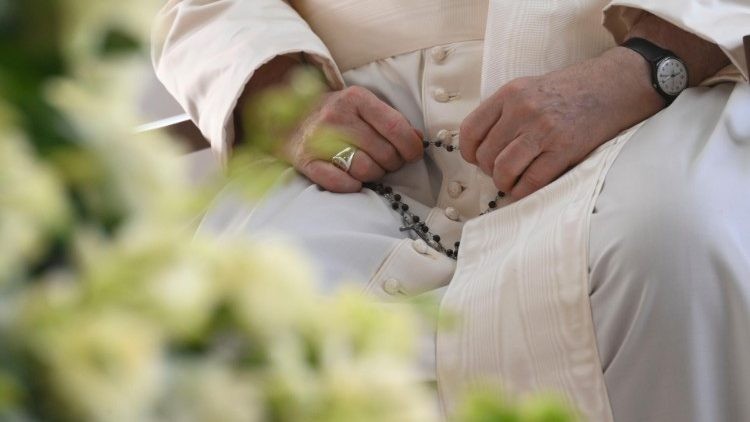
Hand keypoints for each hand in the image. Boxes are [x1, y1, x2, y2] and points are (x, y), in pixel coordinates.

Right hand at [286, 86, 422, 192]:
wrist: (288, 118)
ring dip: (374, 174)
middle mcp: (336, 116)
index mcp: (355, 98)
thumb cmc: (336, 115)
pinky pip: (340, 183)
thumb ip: (392, 121)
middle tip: (387, 161)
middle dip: (392, 162)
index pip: (395, 127)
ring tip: (369, 167)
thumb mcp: (363, 107)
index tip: (413, 154)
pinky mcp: (306, 162)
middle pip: (383, 152)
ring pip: (366, 170)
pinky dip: (352, 185)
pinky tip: (353, 179)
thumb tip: (418, 140)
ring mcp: (319, 139)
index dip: (411, 146)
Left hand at [460, 48, 662, 198]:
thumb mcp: (528, 88)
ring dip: (504, 184)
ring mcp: (543, 130)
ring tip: (512, 183)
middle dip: (489, 171)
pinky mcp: (564, 149)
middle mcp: (522, 110)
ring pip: (504, 171)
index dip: (469, 152)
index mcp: (509, 94)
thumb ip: (503, 112)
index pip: (470, 131)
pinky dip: (523, 192)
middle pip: (486, 155)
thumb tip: (479, 147)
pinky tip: (526, 190)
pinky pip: (532, 182)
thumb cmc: (567, 91)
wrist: (613, 86)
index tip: (477, 159)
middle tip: (501, 172)